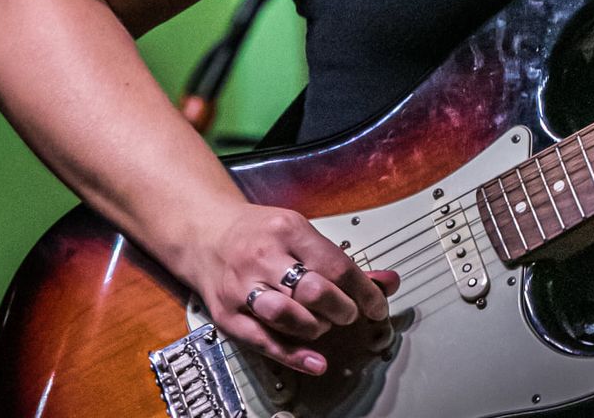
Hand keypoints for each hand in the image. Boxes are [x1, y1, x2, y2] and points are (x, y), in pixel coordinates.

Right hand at [184, 202, 399, 374]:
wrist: (206, 235)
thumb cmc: (260, 233)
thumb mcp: (300, 232)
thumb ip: (340, 260)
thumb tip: (387, 282)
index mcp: (288, 230)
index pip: (336, 265)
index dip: (364, 290)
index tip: (377, 305)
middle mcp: (264, 257)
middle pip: (313, 291)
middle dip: (342, 309)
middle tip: (349, 313)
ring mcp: (243, 287)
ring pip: (288, 317)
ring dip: (317, 328)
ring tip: (325, 324)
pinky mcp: (229, 315)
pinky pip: (264, 341)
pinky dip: (294, 356)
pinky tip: (315, 362)